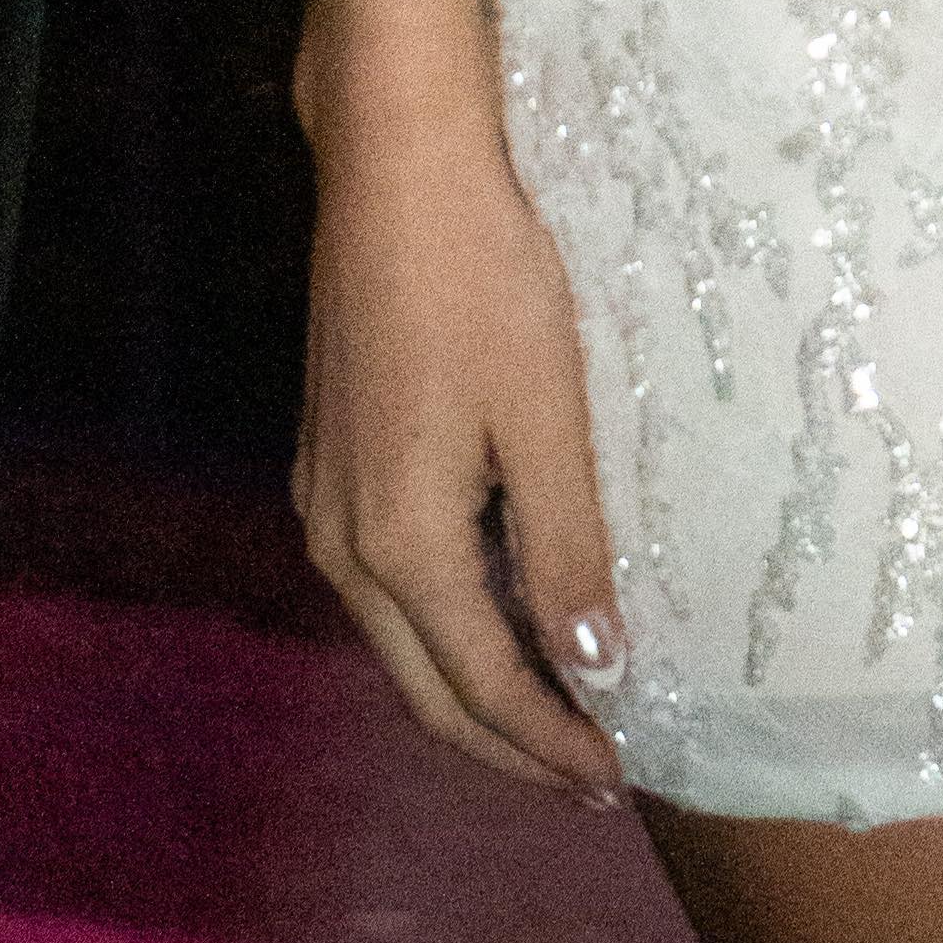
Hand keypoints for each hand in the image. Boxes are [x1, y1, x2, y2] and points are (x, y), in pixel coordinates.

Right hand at [291, 50, 629, 797]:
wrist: (394, 166)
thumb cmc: (480, 274)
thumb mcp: (544, 409)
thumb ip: (565, 542)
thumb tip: (593, 661)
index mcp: (398, 541)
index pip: (481, 685)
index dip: (549, 740)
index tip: (616, 777)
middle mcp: (342, 541)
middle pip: (427, 684)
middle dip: (508, 741)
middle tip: (591, 774)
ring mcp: (325, 501)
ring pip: (403, 638)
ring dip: (475, 685)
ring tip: (559, 706)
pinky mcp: (331, 461)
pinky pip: (389, 584)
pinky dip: (448, 624)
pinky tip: (501, 609)